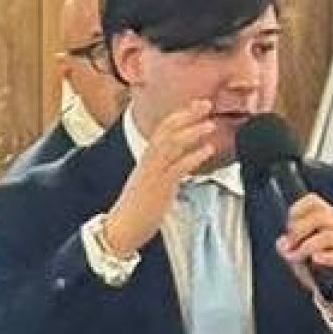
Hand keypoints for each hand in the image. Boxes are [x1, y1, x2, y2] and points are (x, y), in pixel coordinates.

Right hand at [103, 101, 216, 255]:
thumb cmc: (140, 209)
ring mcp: (153, 173)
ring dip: (192, 132)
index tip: (198, 105)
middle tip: (206, 104)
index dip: (180, 115)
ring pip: (170, 145)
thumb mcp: (153, 183)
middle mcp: (148, 162)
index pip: (163, 129)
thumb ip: (167, 169)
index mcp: (147, 159)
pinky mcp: (158, 188)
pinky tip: (207, 150)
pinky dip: (193, 157)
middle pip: (166, 130)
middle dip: (187, 115)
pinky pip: (176, 168)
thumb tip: (185, 160)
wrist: (122, 229)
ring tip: (210, 124)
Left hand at [276, 194, 332, 301]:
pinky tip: (315, 259)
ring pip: (328, 236)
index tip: (288, 227)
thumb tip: (283, 243)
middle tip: (289, 246)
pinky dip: (326, 257)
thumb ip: (287, 244)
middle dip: (299, 231)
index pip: (313, 201)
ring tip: (296, 257)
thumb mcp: (296, 250)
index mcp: (329, 217)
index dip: (297, 211)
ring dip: (307, 247)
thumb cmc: (314, 263)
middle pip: (320, 216)